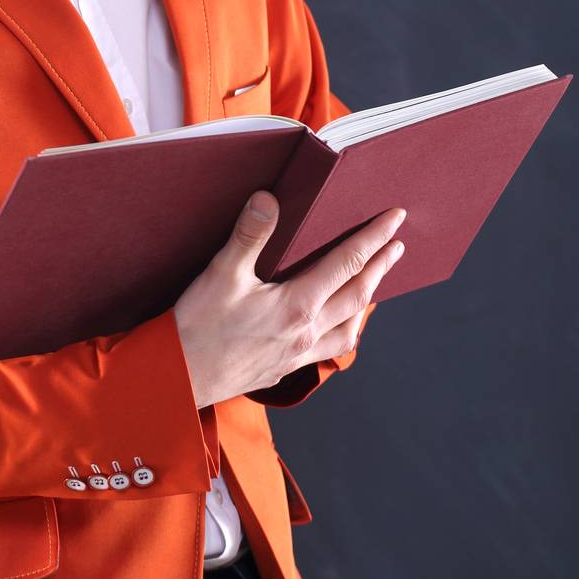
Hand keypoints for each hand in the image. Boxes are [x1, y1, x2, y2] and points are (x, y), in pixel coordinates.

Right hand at [172, 192, 405, 410]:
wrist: (180, 379)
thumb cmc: (198, 327)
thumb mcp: (221, 274)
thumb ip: (249, 234)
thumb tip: (269, 198)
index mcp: (296, 306)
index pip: (347, 264)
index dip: (373, 239)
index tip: (395, 220)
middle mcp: (306, 332)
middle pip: (357, 294)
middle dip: (381, 266)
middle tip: (399, 245)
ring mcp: (298, 354)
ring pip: (349, 326)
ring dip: (367, 300)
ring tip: (376, 283)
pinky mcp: (285, 367)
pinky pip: (330, 347)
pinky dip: (344, 329)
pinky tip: (337, 325)